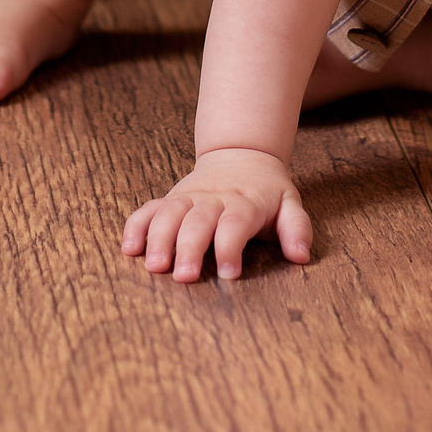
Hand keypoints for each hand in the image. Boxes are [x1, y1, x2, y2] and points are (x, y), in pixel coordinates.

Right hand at [122, 147, 312, 282]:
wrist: (242, 155)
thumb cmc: (267, 191)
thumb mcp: (290, 204)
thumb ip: (297, 229)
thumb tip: (301, 256)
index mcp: (244, 202)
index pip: (235, 223)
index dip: (230, 246)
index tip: (229, 274)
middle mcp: (213, 199)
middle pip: (198, 221)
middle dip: (190, 248)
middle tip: (185, 276)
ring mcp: (188, 198)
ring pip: (169, 214)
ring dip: (159, 239)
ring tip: (154, 266)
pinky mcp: (171, 199)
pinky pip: (148, 209)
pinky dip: (136, 226)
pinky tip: (129, 249)